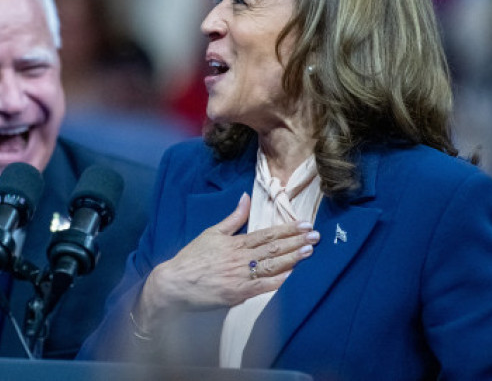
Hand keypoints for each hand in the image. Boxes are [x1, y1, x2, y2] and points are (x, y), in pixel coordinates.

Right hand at [134, 193, 318, 333]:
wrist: (175, 283)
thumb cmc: (193, 258)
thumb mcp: (211, 233)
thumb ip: (233, 217)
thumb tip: (246, 198)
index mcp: (235, 243)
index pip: (267, 234)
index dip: (287, 229)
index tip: (304, 224)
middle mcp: (240, 258)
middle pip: (273, 249)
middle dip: (296, 242)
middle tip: (315, 236)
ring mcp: (240, 277)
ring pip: (271, 266)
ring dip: (292, 258)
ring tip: (309, 251)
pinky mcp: (237, 294)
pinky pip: (261, 287)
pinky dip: (277, 281)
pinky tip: (291, 275)